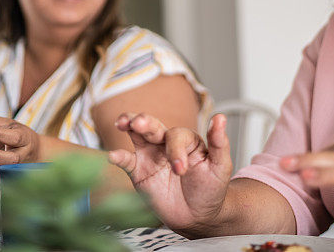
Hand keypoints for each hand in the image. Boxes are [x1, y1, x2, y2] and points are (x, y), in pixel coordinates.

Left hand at [0, 115, 40, 181]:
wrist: (38, 152)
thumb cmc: (16, 134)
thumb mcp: (5, 124)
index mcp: (24, 138)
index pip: (13, 137)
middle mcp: (23, 155)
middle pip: (12, 159)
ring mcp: (18, 170)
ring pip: (6, 174)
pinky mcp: (11, 180)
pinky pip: (1, 187)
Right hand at [108, 113, 232, 234]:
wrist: (198, 215)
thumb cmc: (211, 188)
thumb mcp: (220, 166)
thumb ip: (219, 142)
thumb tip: (220, 118)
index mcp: (186, 139)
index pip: (176, 136)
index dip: (176, 150)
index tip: (180, 170)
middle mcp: (166, 143)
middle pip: (153, 126)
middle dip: (145, 122)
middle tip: (139, 122)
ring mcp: (151, 156)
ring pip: (137, 135)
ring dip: (129, 125)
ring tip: (123, 122)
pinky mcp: (139, 172)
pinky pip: (127, 162)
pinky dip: (119, 157)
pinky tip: (113, 156)